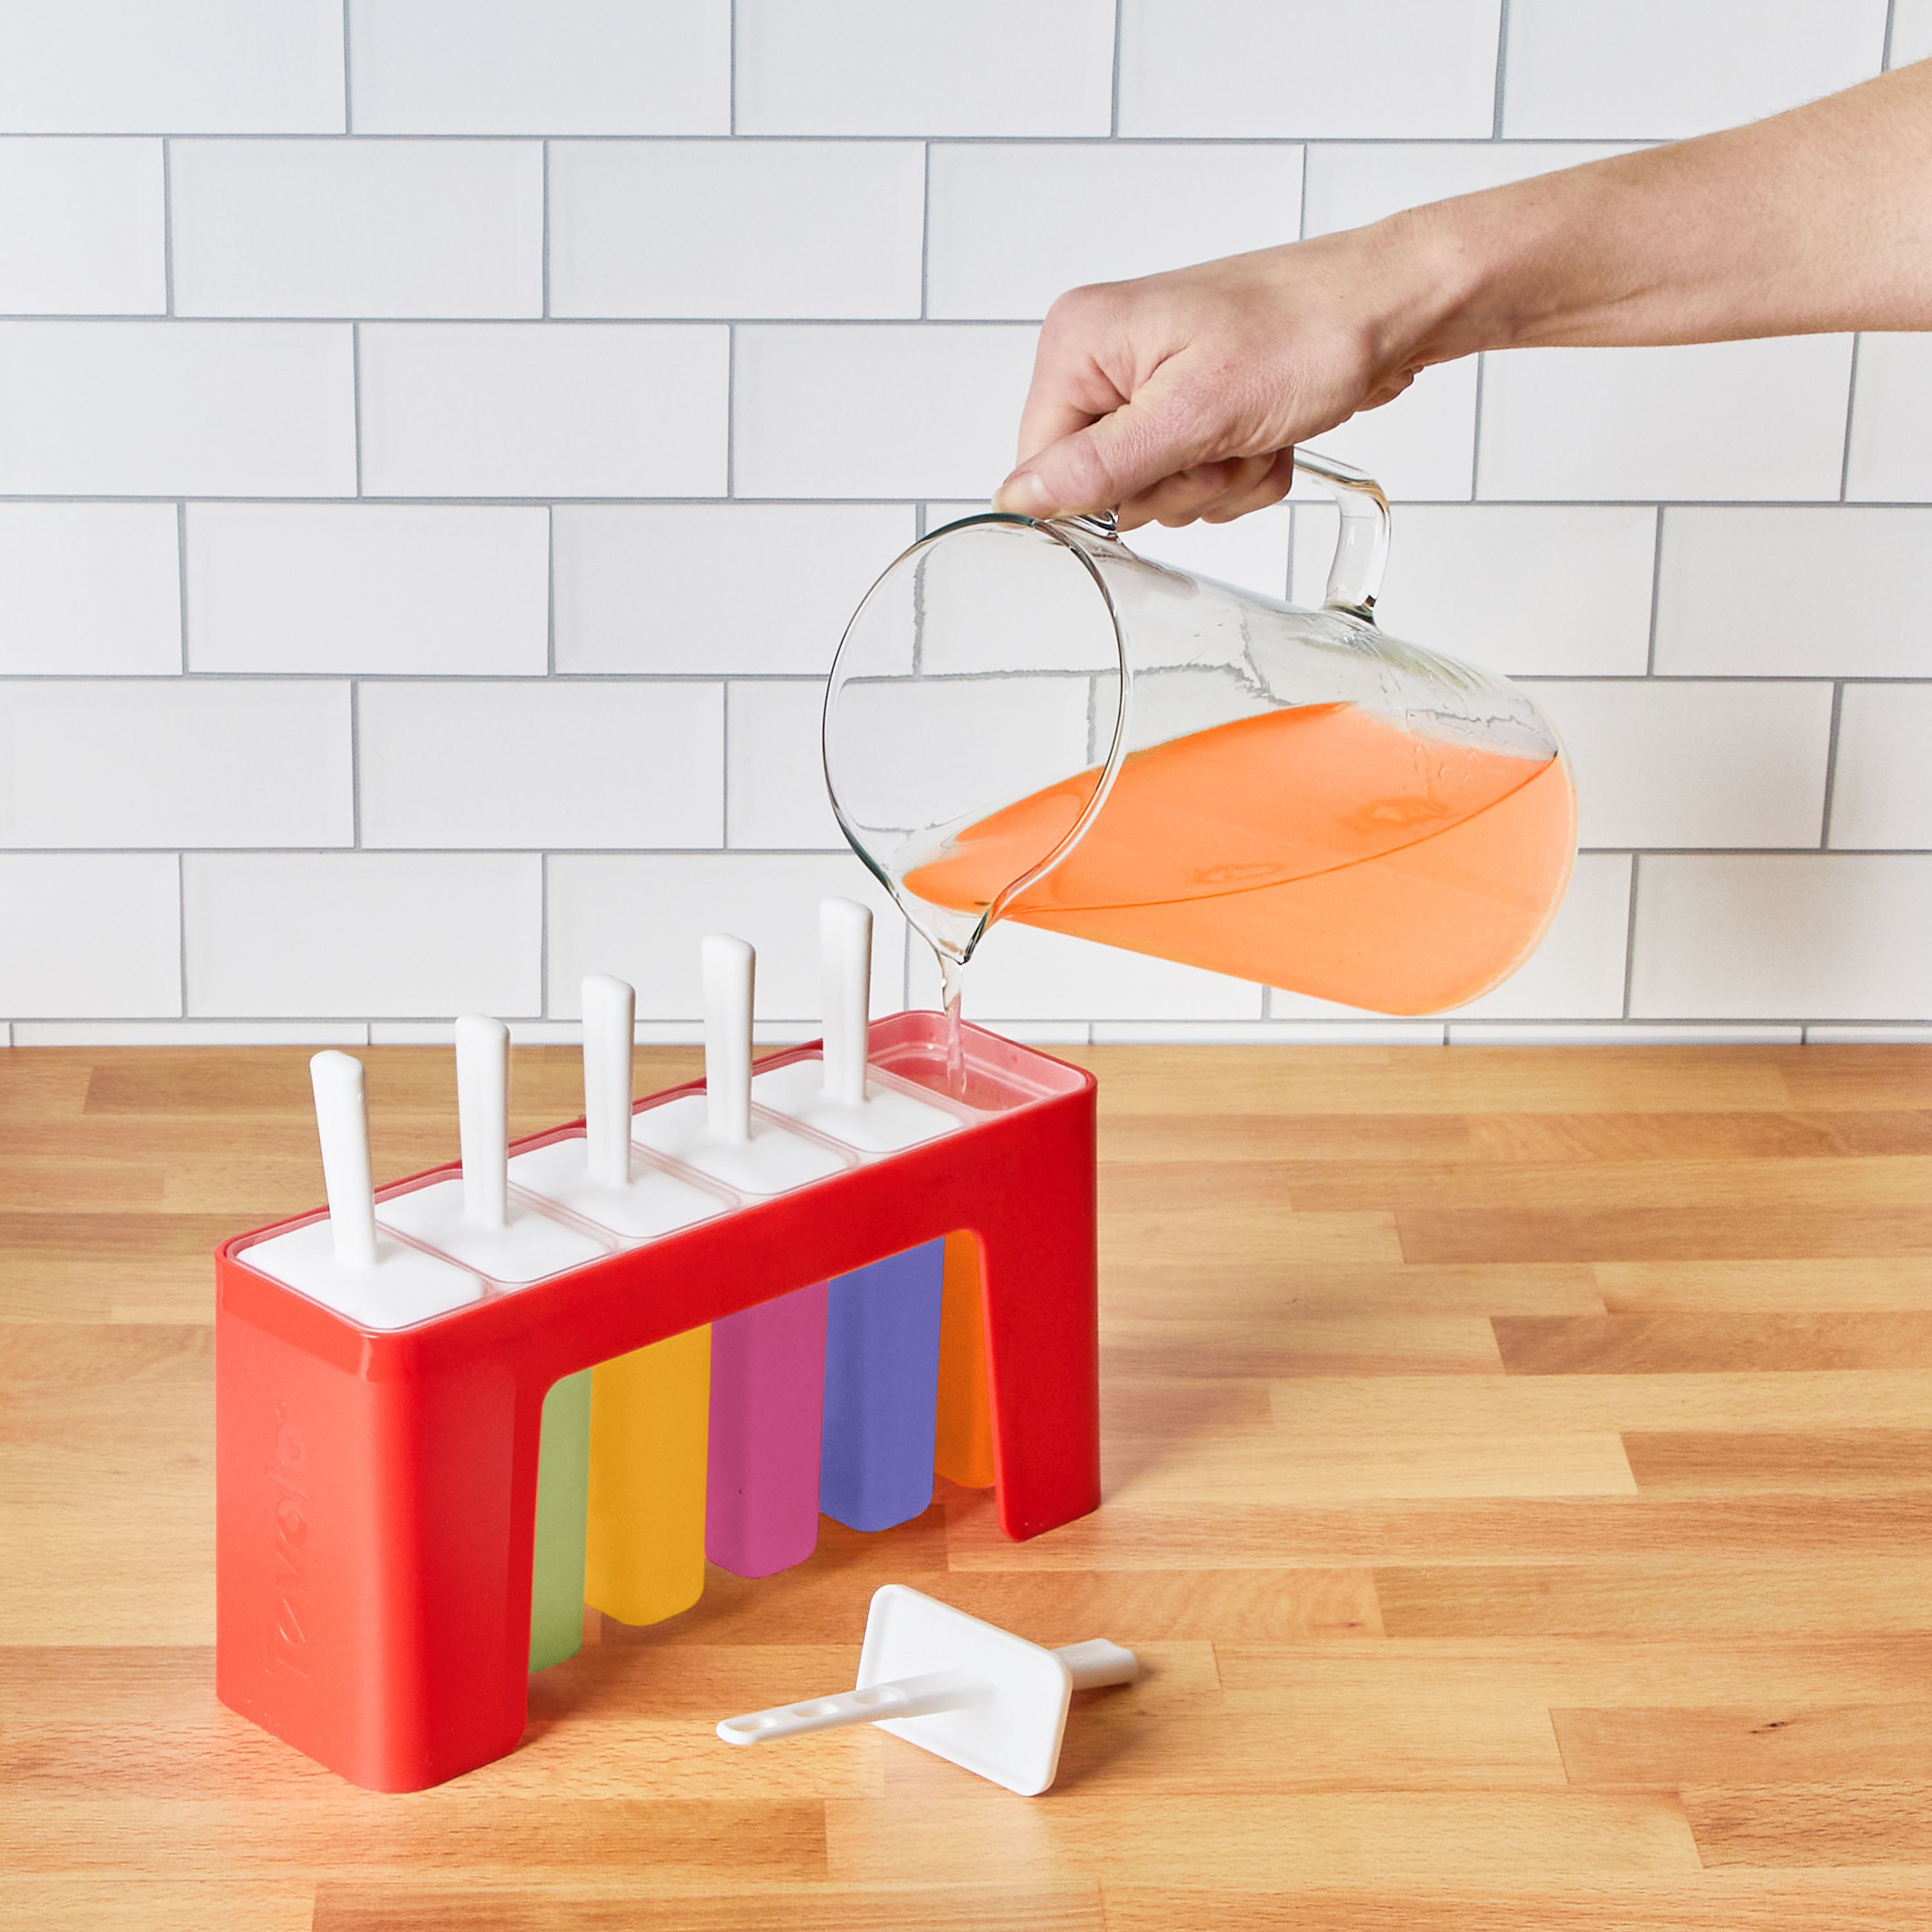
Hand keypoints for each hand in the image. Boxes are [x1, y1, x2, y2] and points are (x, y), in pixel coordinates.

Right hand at [993, 223, 1452, 530]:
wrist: (1392, 306)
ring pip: (1154, 493)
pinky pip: (1194, 482)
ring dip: (1215, 483)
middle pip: (1100, 487)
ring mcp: (1150, 383)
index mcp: (1080, 342)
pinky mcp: (1190, 406)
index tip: (1170, 461)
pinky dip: (1237, 475)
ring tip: (1252, 430)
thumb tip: (1018, 499)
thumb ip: (1100, 465)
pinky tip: (1264, 433)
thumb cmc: (1309, 330)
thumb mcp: (1196, 411)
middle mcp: (1105, 358)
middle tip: (1223, 440)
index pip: (1041, 468)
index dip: (1107, 493)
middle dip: (1176, 485)